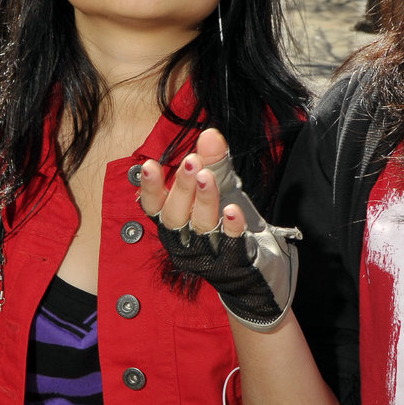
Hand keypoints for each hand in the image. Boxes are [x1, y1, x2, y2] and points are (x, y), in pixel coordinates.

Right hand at [139, 128, 301, 330]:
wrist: (254, 271)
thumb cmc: (228, 227)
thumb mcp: (222, 190)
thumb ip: (214, 162)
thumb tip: (210, 133)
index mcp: (175, 222)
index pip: (154, 206)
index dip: (150, 188)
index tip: (149, 165)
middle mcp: (184, 241)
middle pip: (175, 215)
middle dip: (182, 187)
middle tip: (192, 163)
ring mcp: (207, 255)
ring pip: (200, 228)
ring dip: (204, 201)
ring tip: (209, 177)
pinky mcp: (231, 264)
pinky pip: (229, 246)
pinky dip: (230, 228)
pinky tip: (233, 211)